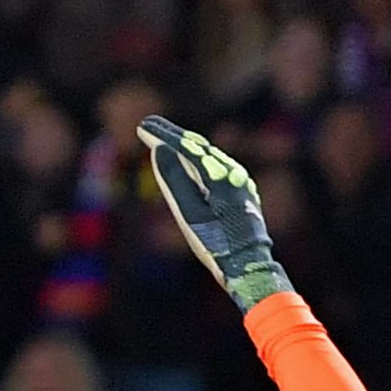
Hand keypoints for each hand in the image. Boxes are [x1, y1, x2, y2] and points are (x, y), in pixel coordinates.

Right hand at [134, 115, 292, 309]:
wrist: (248, 264)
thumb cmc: (216, 243)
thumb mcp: (189, 214)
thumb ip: (175, 180)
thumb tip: (159, 151)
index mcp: (220, 176)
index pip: (188, 148)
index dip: (163, 136)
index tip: (143, 127)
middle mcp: (233, 172)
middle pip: (198, 147)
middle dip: (172, 136)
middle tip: (148, 125)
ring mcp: (239, 180)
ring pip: (208, 155)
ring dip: (185, 145)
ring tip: (164, 137)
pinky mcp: (240, 190)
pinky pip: (215, 166)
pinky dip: (197, 158)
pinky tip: (188, 158)